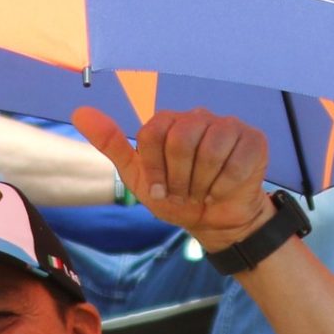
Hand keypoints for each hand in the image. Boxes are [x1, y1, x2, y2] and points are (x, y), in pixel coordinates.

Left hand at [73, 105, 275, 251]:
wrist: (215, 221)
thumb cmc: (177, 198)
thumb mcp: (139, 178)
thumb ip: (112, 144)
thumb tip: (79, 111)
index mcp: (170, 121)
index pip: (154, 130)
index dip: (155, 167)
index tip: (161, 189)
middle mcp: (199, 116)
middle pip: (182, 137)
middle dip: (179, 178)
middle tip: (184, 193)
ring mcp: (229, 125)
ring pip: (210, 149)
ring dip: (202, 184)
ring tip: (203, 192)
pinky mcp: (254, 140)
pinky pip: (236, 162)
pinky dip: (224, 186)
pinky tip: (223, 190)